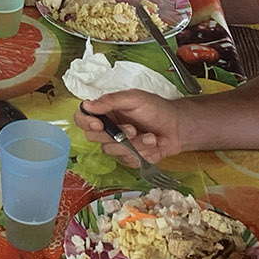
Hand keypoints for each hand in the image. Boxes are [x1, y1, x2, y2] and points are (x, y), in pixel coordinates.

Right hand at [72, 89, 186, 163]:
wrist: (177, 127)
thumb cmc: (156, 109)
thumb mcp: (134, 98)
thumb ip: (111, 101)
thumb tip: (88, 105)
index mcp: (105, 111)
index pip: (81, 117)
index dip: (85, 122)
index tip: (99, 124)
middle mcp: (107, 128)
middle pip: (93, 136)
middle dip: (116, 134)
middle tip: (133, 129)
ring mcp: (116, 144)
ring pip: (111, 150)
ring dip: (133, 144)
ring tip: (149, 137)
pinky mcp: (127, 158)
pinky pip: (126, 159)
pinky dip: (141, 152)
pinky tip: (152, 144)